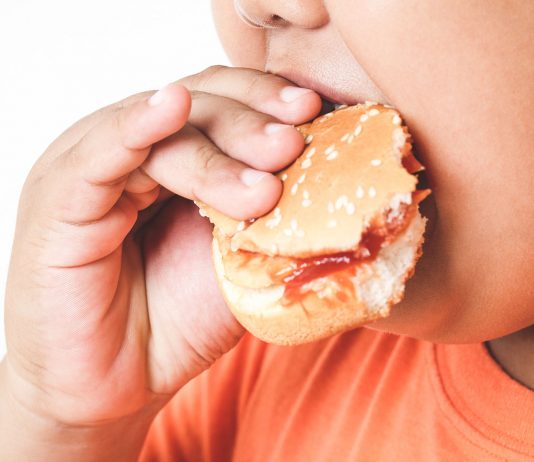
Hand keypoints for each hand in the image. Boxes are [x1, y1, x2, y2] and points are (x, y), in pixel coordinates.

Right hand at [3, 66, 319, 437]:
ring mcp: (94, 169)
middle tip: (292, 146)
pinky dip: (136, 128)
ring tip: (263, 189)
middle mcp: (136, 154)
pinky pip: (99, 155)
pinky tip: (171, 107)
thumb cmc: (178, 318)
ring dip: (218, 149)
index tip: (316, 110)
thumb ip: (271, 217)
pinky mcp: (59, 199)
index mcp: (177, 159)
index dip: (267, 101)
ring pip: (161, 134)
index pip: (223, 103)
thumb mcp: (239, 261)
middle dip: (250, 124)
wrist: (118, 383)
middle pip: (197, 108)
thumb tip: (334, 182)